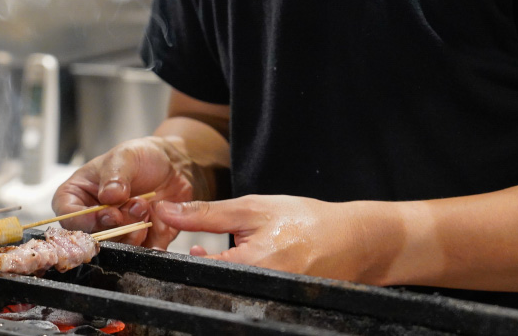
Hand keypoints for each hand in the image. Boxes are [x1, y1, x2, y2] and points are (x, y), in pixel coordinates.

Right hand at [51, 137, 200, 248]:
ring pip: (117, 248)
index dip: (85, 220)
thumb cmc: (139, 157)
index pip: (68, 216)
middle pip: (93, 238)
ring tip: (146, 207)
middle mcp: (92, 218)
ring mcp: (115, 232)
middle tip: (136, 206)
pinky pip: (142, 253)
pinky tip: (158, 220)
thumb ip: (115, 175)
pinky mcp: (138, 242)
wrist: (171, 165)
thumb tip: (108, 196)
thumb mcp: (124, 157)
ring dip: (135, 231)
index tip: (110, 214)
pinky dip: (152, 240)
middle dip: (117, 226)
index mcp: (77, 195)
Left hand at [153, 195, 392, 282]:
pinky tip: (243, 264)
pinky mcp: (275, 308)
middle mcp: (257, 294)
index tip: (185, 243)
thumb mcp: (251, 209)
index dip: (183, 257)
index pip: (196, 271)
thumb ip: (205, 213)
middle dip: (202, 267)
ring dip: (218, 274)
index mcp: (249, 268)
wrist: (352, 241)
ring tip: (230, 251)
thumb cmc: (304, 220)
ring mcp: (267, 304)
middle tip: (211, 247)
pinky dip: (237, 282)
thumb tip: (165, 211)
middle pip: (210, 287)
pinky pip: (243, 298)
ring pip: (225, 294)